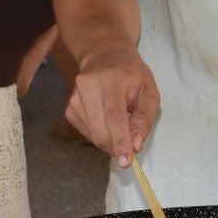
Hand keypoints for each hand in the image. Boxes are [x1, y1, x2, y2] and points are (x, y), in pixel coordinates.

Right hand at [67, 45, 160, 167]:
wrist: (105, 56)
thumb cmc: (131, 74)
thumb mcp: (149, 90)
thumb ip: (145, 118)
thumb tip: (136, 145)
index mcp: (110, 80)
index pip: (114, 117)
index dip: (121, 141)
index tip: (126, 161)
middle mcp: (87, 87)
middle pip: (101, 130)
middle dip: (117, 146)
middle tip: (131, 148)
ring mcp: (74, 98)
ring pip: (93, 135)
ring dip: (110, 141)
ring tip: (121, 125)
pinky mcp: (69, 109)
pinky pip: (87, 133)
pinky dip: (100, 134)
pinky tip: (107, 121)